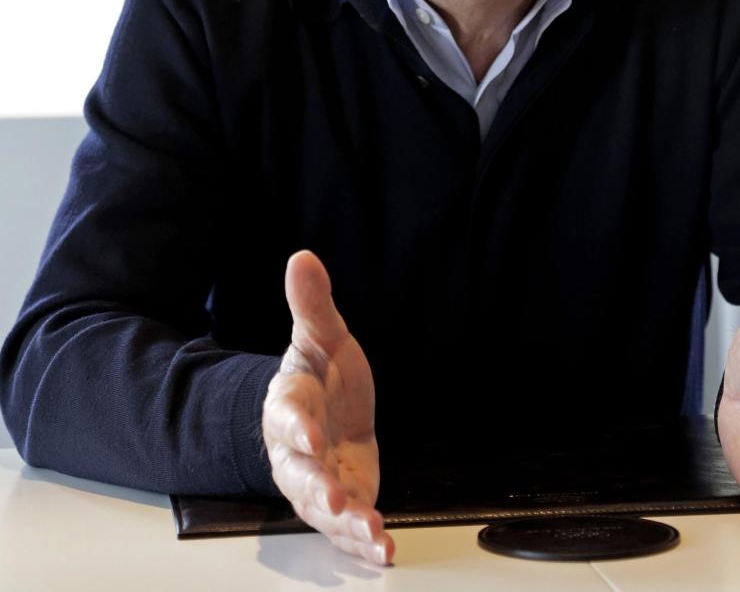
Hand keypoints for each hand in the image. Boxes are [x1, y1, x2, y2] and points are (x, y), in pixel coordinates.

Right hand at [262, 250, 394, 564]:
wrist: (328, 411)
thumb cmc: (322, 375)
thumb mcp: (323, 336)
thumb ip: (312, 304)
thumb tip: (302, 256)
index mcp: (289, 406)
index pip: (288, 416)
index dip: (296, 427)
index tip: (310, 434)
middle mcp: (297, 452)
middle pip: (299, 475)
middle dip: (316, 489)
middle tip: (335, 500)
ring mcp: (318, 482)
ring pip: (324, 508)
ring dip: (346, 523)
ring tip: (370, 532)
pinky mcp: (344, 502)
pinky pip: (348, 527)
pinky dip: (364, 542)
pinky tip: (385, 550)